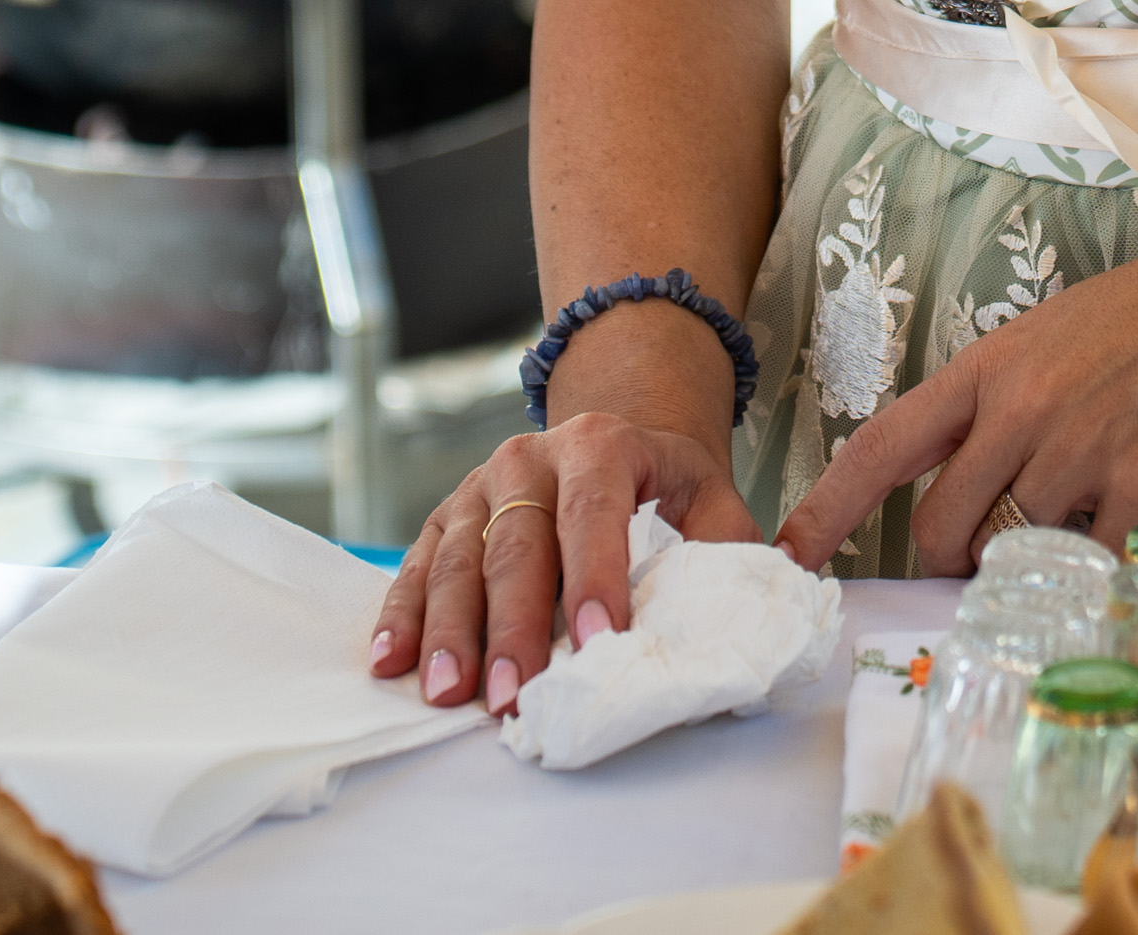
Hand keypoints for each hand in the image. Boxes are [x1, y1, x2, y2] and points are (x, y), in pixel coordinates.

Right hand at [371, 412, 756, 711]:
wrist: (608, 440)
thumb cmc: (661, 485)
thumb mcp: (709, 494)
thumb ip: (726, 545)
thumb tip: (745, 610)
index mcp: (602, 445)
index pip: (594, 514)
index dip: (595, 579)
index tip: (598, 642)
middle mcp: (530, 458)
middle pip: (516, 547)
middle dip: (513, 628)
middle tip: (511, 696)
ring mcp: (479, 486)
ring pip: (457, 561)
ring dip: (450, 632)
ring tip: (448, 693)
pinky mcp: (444, 516)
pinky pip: (417, 567)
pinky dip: (402, 615)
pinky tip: (392, 661)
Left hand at [773, 167, 1137, 573]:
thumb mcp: (1058, 337)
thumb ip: (1006, 406)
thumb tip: (978, 484)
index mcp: (991, 367)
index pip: (883, 444)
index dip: (828, 507)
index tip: (791, 555)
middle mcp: (1021, 411)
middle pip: (941, 526)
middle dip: (952, 561)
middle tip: (987, 560)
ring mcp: (1080, 451)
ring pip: (1018, 550)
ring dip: (1039, 562)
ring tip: (1086, 521)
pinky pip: (1092, 565)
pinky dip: (1103, 571)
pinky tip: (1131, 538)